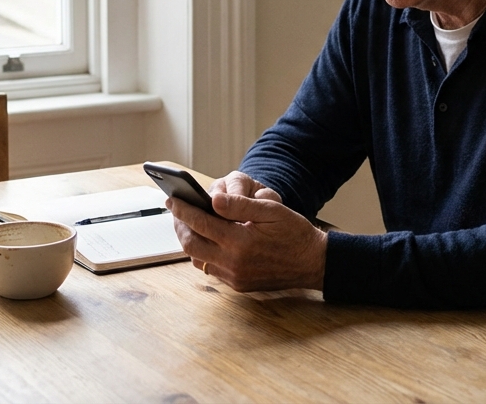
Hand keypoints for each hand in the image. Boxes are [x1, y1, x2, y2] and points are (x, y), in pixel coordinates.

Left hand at [167, 176, 326, 292]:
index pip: (200, 223)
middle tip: (176, 212)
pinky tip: (208, 241)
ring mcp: (235, 277)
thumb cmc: (294, 233)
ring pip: (198, 259)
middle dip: (179, 227)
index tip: (172, 200)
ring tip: (189, 225)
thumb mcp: (272, 210)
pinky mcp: (238, 285)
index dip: (183, 210)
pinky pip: (211, 269)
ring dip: (190, 241)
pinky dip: (204, 254)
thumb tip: (214, 200)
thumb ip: (241, 204)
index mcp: (240, 241)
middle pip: (190, 245)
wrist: (313, 263)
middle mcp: (234, 263)